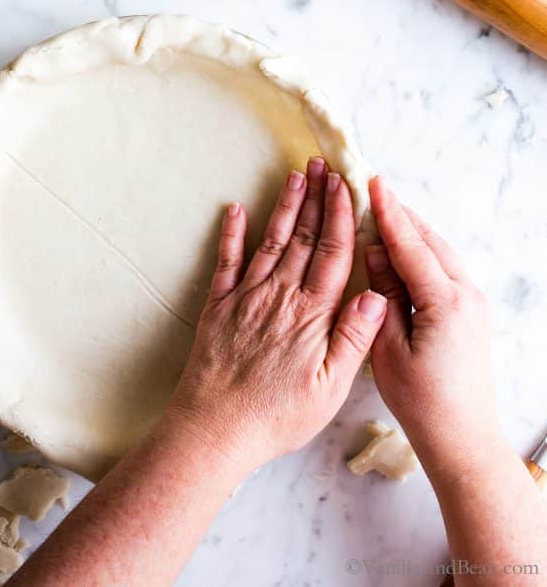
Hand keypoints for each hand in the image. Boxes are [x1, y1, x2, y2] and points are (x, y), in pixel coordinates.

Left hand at [166, 157, 386, 476]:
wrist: (215, 427)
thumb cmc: (277, 415)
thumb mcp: (330, 388)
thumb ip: (353, 338)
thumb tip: (377, 295)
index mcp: (312, 314)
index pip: (333, 253)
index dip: (340, 215)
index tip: (346, 185)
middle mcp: (280, 295)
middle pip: (305, 237)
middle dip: (316, 198)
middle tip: (322, 164)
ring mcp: (247, 296)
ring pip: (271, 240)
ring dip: (285, 206)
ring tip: (295, 175)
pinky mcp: (219, 305)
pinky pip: (226, 260)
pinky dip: (231, 232)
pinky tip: (234, 209)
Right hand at [365, 176, 502, 476]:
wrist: (464, 439)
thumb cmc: (422, 403)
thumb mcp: (388, 350)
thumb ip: (382, 296)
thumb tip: (374, 252)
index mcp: (445, 303)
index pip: (410, 245)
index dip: (388, 213)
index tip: (371, 183)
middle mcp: (466, 295)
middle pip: (430, 240)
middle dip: (401, 214)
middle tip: (371, 189)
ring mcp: (474, 302)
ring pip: (440, 251)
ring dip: (413, 231)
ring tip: (383, 211)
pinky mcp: (473, 312)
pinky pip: (446, 268)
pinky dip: (423, 251)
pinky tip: (404, 248)